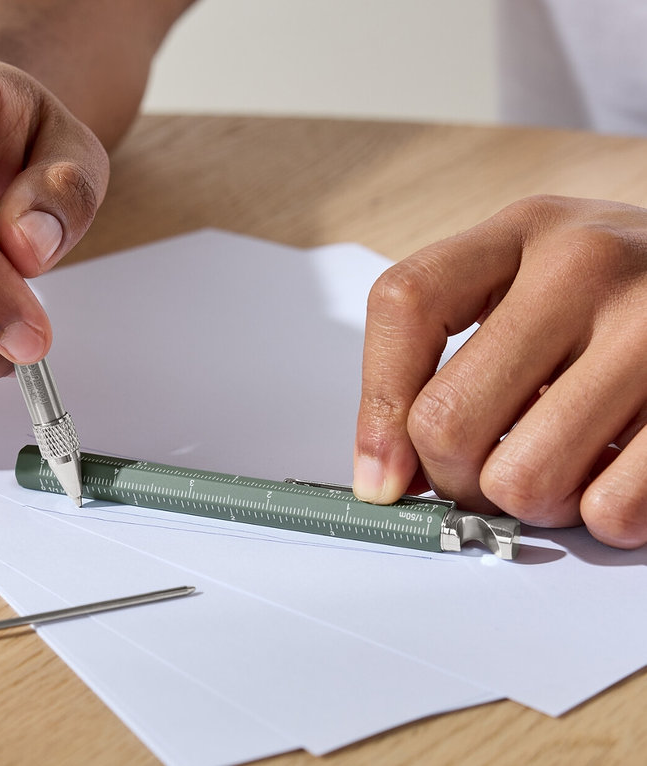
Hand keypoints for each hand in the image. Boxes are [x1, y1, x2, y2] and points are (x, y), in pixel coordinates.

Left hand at [353, 195, 646, 547]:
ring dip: (529, 503)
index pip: (406, 302)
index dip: (378, 407)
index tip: (381, 477)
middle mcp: (586, 266)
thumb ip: (453, 355)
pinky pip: (612, 506)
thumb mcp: (532, 283)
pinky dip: (601, 516)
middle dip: (455, 476)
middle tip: (485, 474)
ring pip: (523, 478)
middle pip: (448, 418)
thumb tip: (387, 475)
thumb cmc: (621, 295)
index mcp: (523, 232)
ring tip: (558, 470)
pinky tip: (614, 477)